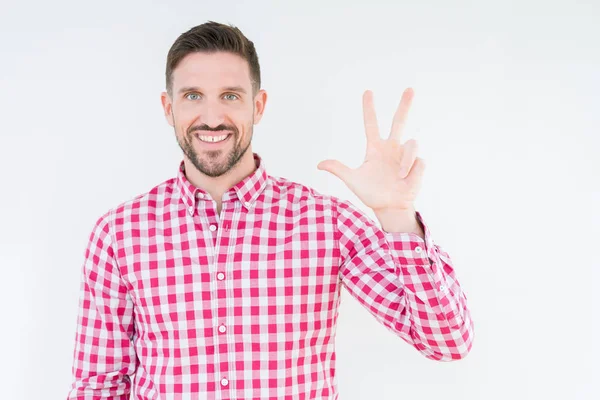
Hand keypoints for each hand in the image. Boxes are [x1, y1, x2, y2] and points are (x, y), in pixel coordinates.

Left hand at [317, 88, 425, 211]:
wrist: (389, 208)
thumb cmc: (371, 194)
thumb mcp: (353, 181)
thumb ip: (338, 170)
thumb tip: (319, 164)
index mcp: (375, 148)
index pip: (371, 124)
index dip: (369, 109)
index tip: (367, 92)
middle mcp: (391, 148)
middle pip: (399, 121)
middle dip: (405, 105)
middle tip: (410, 88)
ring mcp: (405, 155)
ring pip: (412, 144)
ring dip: (406, 162)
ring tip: (400, 176)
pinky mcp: (418, 164)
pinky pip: (418, 161)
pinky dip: (411, 171)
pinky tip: (406, 180)